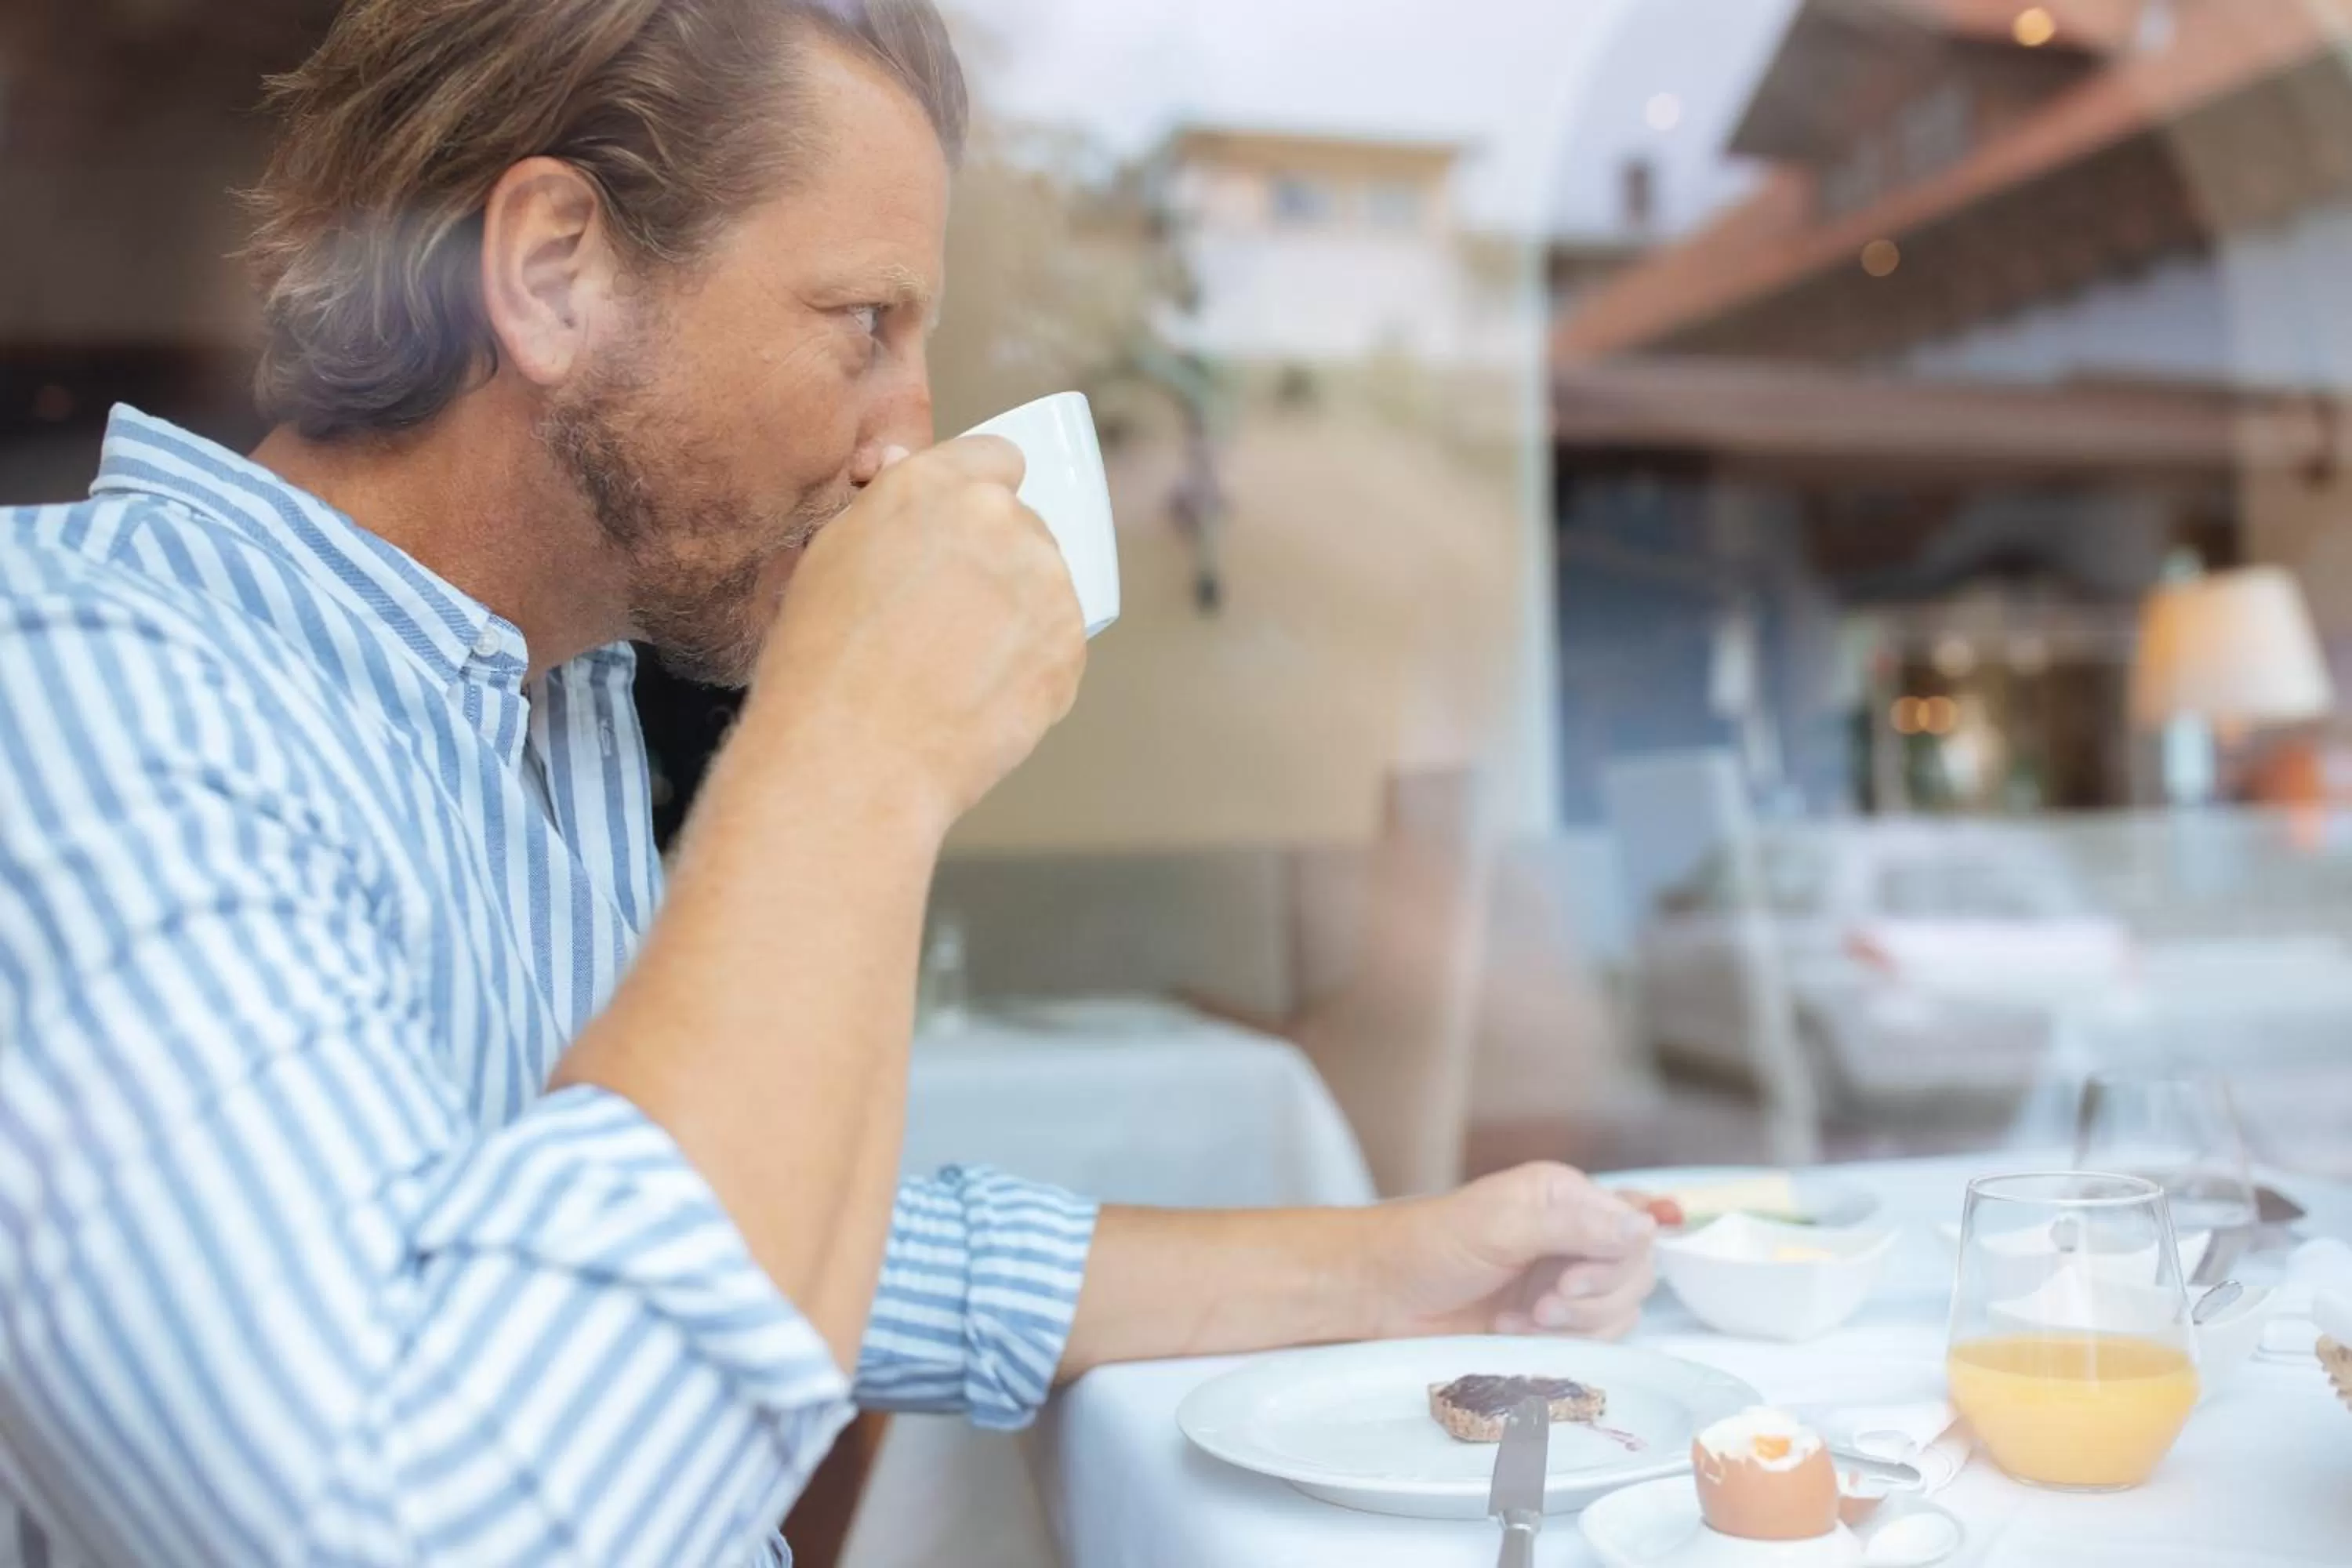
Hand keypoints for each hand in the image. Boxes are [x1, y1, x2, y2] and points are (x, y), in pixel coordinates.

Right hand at [754, 435, 1085, 827]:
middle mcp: (999, 520)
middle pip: (1022, 526)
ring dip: (1015, 614)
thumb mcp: (829, 558)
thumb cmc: (820, 664)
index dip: (979, 494)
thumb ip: (883, 506)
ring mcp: (1045, 583)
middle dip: (995, 562)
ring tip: (952, 667)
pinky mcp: (1072, 646)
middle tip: (943, 619)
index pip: (997, 458)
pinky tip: (977, 695)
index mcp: (934, 485)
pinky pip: (1057, 643)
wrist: (853, 756)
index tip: (965, 530)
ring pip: (1044, 586)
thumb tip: (899, 466)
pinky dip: (1029, 665)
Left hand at [1363, 1163, 1658, 1341]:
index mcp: (1565, 1196)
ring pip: (1619, 1311)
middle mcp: (1573, 1234)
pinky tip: (1514, 1330)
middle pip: (1635, 1274)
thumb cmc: (1431, 1246)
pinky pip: (1594, 1338)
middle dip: (1591, 1299)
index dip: (1614, 1261)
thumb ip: (1575, 1228)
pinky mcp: (1552, 1319)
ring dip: (1574, 1324)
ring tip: (1521, 1318)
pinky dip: (1560, 1342)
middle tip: (1541, 1304)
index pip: (1633, 1228)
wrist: (1384, 1295)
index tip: (1569, 1280)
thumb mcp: (1502, 1227)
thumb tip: (1646, 1225)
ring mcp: (1564, 1278)